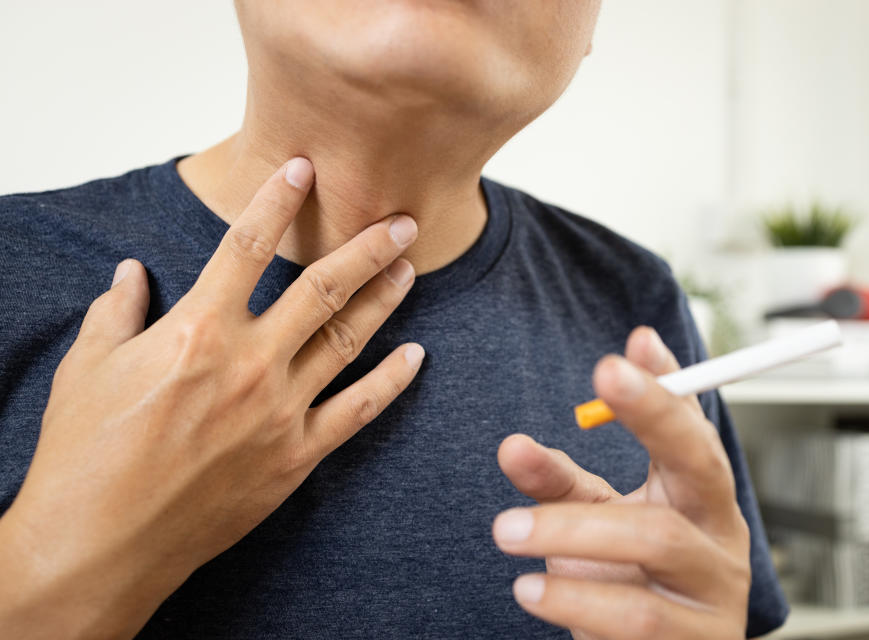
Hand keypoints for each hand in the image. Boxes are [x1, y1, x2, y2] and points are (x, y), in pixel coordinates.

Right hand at [0, 158, 423, 638]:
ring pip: (349, 341)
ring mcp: (279, 411)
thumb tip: (130, 273)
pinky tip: (415, 357)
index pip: (246, 245)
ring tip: (410, 269)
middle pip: (324, 288)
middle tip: (402, 221)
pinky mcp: (295, 458)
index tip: (304, 169)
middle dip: (368, 248)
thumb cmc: (83, 457)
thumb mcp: (87, 369)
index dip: (278, 199)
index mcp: (197, 331)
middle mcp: (250, 363)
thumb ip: (116, 311)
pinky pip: (358, 410)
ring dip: (385, 301)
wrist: (99, 545)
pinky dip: (391, 381)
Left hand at [493, 327, 750, 639]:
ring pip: (657, 542)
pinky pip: (637, 618)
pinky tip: (531, 591)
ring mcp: (716, 594)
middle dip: (647, 418)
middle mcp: (721, 536)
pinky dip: (577, 600)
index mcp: (702, 495)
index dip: (661, 392)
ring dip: (572, 530)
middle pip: (698, 467)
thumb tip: (512, 443)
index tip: (619, 355)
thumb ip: (557, 480)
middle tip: (551, 421)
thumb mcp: (595, 519)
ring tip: (506, 531)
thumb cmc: (632, 579)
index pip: (692, 429)